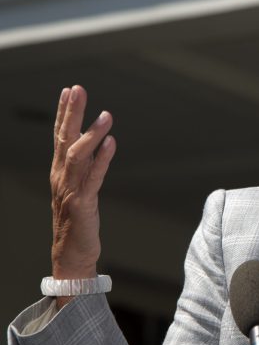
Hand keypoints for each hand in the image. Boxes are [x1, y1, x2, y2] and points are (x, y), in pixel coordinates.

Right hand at [50, 85, 115, 283]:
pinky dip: (103, 159)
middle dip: (72, 113)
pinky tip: (112, 143)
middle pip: (64, 139)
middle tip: (78, 89)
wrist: (72, 255)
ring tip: (106, 114)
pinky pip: (93, 178)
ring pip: (77, 156)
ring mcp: (70, 190)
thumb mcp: (78, 188)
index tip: (70, 90)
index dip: (64, 113)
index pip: (60, 136)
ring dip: (91, 134)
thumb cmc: (77, 221)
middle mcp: (61, 177)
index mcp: (60, 172)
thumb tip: (93, 142)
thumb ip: (83, 166)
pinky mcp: (82, 204)